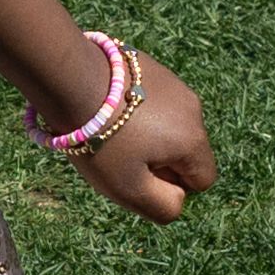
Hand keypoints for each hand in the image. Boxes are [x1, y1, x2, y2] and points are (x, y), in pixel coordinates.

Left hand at [73, 52, 215, 223]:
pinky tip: (108, 109)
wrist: (72, 80)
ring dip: (147, 136)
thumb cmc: (101, 141)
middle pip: (185, 152)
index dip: (172, 187)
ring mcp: (174, 84)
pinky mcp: (154, 68)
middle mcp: (193, 109)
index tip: (139, 174)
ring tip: (111, 130)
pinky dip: (136, 112)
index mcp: (194, 140)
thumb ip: (163, 206)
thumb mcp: (130, 189)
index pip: (202, 181)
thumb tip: (178, 198)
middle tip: (120, 155)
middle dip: (158, 161)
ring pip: (169, 127)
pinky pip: (153, 103)